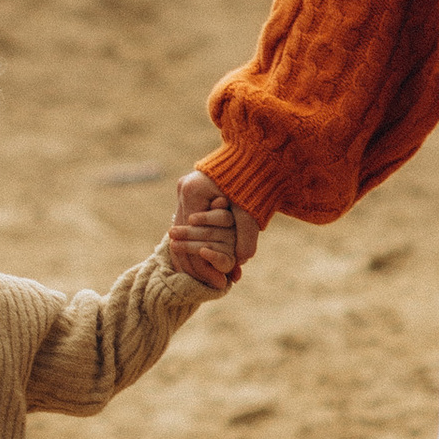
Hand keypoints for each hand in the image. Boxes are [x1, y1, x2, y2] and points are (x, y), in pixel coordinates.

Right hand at [168, 170, 262, 292]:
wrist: (256, 153)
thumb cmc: (255, 180)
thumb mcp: (250, 213)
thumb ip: (245, 239)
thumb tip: (238, 266)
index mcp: (194, 191)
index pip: (191, 236)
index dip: (204, 264)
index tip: (220, 282)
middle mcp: (184, 189)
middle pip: (182, 237)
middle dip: (198, 266)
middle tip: (216, 285)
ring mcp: (184, 189)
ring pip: (182, 232)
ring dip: (194, 256)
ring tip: (210, 278)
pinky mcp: (190, 192)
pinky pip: (188, 223)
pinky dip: (196, 242)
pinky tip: (205, 261)